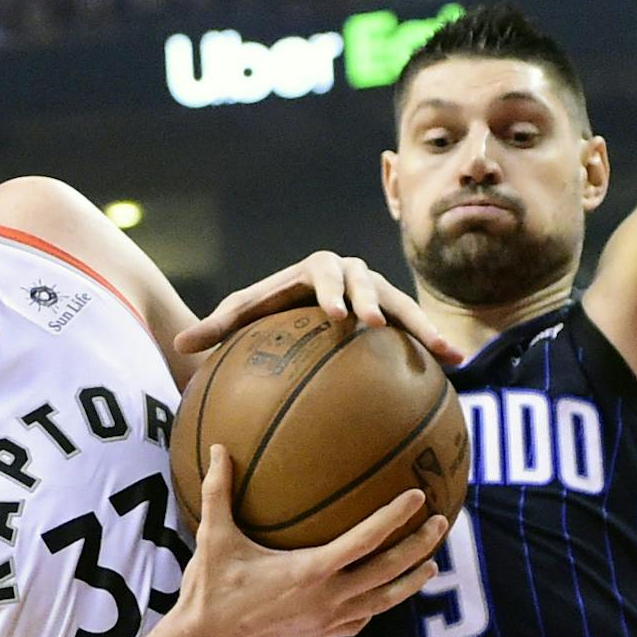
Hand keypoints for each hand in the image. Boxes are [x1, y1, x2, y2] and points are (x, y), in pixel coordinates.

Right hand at [168, 446, 445, 636]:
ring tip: (431, 562)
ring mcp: (327, 620)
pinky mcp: (320, 635)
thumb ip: (218, 491)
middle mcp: (327, 597)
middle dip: (419, 547)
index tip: (417, 496)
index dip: (394, 517)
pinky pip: (360, 621)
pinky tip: (384, 595)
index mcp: (309, 571)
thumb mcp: (213, 538)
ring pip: (383, 601)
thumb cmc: (209, 590)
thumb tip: (220, 447)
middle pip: (387, 571)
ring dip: (410, 581)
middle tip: (442, 522)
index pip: (364, 540)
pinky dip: (378, 607)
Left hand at [173, 251, 460, 364]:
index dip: (331, 291)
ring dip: (420, 325)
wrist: (304, 302)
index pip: (324, 274)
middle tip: (374, 325)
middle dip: (370, 302)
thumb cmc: (271, 309)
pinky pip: (417, 328)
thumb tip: (178, 345)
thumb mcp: (244, 315)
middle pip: (365, 283)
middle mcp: (352, 274)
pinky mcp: (396, 314)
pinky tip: (458, 366)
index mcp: (316, 269)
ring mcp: (378, 291)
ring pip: (402, 305)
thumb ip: (217, 327)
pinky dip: (435, 342)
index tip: (335, 315)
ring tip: (441, 350)